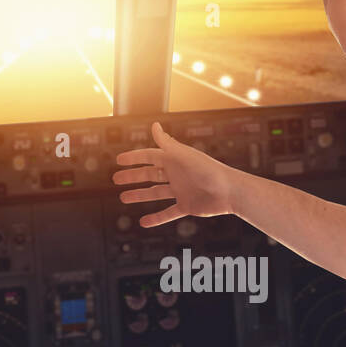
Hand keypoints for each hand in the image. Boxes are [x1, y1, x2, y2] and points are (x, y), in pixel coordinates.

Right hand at [113, 122, 238, 227]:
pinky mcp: (186, 206)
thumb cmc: (208, 170)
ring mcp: (181, 191)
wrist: (229, 192)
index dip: (134, 158)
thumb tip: (154, 125)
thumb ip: (167, 143)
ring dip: (139, 195)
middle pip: (150, 174)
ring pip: (156, 193)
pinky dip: (156, 218)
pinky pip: (168, 213)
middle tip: (116, 179)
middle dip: (133, 176)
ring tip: (124, 198)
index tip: (119, 160)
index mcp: (174, 160)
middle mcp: (176, 174)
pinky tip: (144, 222)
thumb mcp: (183, 156)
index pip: (149, 156)